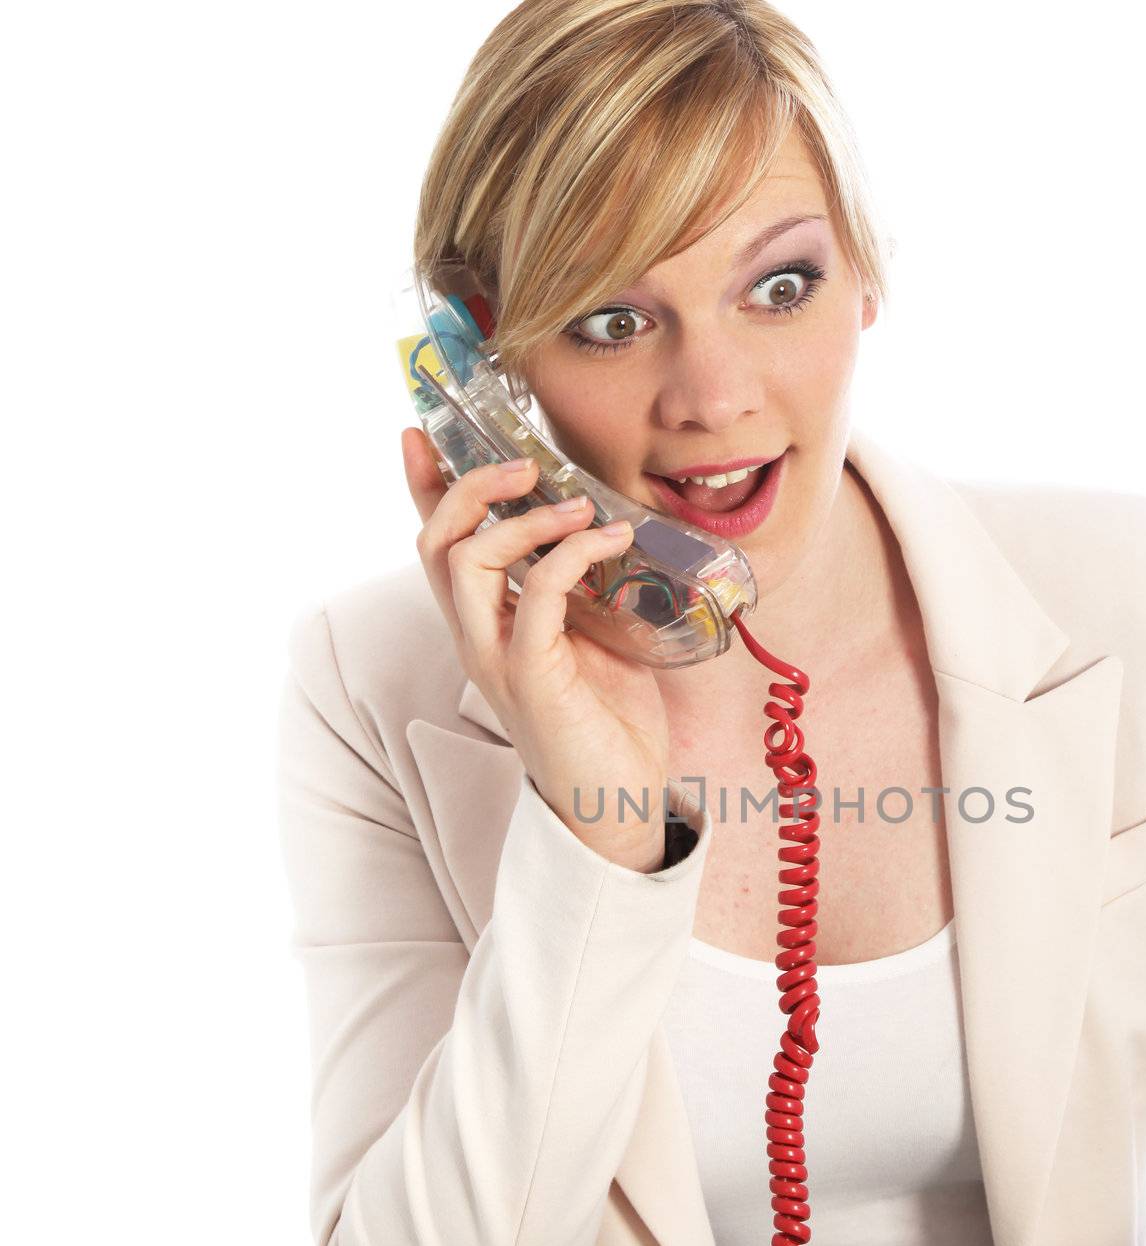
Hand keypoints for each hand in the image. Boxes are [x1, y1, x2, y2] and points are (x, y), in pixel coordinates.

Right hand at [404, 431, 670, 871]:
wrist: (618, 807)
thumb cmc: (609, 726)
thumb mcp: (595, 638)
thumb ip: (584, 590)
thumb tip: (611, 531)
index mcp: (485, 626)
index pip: (439, 546)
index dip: (424, 488)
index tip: (422, 433)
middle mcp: (477, 639)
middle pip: (436, 542)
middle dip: (467, 487)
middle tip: (522, 461)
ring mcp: (497, 660)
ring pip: (467, 562)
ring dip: (520, 518)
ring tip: (576, 503)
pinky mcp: (531, 679)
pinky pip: (533, 597)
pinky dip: (568, 555)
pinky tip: (608, 539)